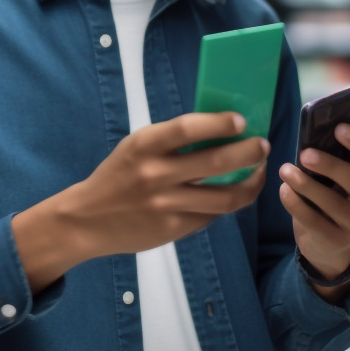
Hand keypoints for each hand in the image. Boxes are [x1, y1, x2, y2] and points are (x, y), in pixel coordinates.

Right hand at [13, 112, 268, 291]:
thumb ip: (172, 141)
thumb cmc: (118, 176)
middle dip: (249, 153)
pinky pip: (212, 215)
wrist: (87, 219)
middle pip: (216, 163)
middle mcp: (156, 174)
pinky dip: (228, 202)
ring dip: (250, 183)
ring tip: (259, 171)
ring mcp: (166, 205)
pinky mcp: (173, 229)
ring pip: (225, 197)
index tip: (241, 121)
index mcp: (144, 145)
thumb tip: (220, 129)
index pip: (188, 128)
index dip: (220, 123)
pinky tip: (235, 192)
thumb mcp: (136, 148)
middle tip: (262, 145)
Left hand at [278, 124, 349, 294]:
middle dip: (329, 165)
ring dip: (306, 184)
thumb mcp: (337, 180)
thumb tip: (308, 139)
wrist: (331, 243)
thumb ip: (331, 160)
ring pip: (332, 202)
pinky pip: (314, 221)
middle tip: (304, 154)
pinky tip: (283, 191)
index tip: (338, 128)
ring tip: (285, 170)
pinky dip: (296, 204)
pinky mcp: (336, 240)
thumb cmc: (332, 197)